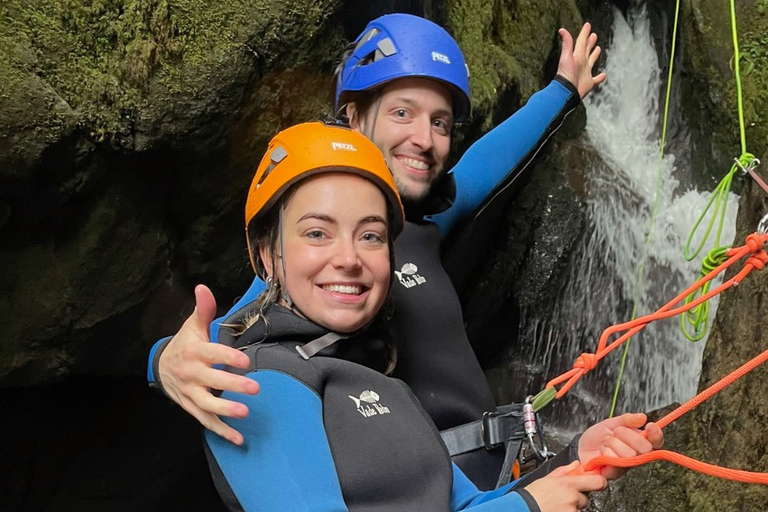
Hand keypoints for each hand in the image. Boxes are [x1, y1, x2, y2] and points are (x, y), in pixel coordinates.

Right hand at [158, 284, 257, 444]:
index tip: (244, 361)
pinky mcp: (192, 407)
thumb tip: (203, 287)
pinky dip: (221, 431)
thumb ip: (203, 309)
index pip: (212, 354)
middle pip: (212, 381)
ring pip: (207, 404)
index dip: (227, 357)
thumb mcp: (193, 326)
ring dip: (225, 411)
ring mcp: (191, 393)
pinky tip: (238, 438)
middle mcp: (192, 374)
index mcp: (194, 352)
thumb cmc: (186, 343)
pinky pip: (206, 421)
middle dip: (232, 385)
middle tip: (255, 388)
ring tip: (244, 413)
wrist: (160, 367)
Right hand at [524, 461, 605, 511]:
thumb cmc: (532, 495)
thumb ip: (564, 471)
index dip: (599, 482)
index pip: (597, 482)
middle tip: (562, 498)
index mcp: (568, 484)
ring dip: (571, 507)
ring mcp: (572, 510)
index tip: (598, 482)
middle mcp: (572, 497)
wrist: (524, 509)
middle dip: (576, 498)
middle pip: (584, 498)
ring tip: (556, 505)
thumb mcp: (546, 478)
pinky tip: (556, 509)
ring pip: (578, 508)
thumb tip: (576, 465)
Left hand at [556, 22, 605, 98]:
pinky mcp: (589, 83)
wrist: (566, 91)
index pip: (581, 41)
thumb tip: (562, 30)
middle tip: (593, 35)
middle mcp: (582, 63)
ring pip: (592, 61)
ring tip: (598, 49)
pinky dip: (600, 78)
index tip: (587, 25)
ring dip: (595, 55)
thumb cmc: (566, 74)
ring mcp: (585, 73)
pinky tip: (603, 75)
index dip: (584, 33)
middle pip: (587, 50)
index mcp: (577, 56)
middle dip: (590, 42)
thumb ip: (566, 43)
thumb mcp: (566, 56)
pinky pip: (596, 79)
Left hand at [577, 412, 663, 479]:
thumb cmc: (598, 436)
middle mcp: (636, 456)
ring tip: (606, 441)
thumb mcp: (611, 423)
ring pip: (630, 454)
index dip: (656, 435)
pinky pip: (616, 462)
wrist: (581, 446)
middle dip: (629, 435)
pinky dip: (606, 451)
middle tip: (616, 431)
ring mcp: (626, 466)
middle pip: (645, 448)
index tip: (649, 426)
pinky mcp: (614, 473)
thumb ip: (627, 420)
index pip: (656, 441)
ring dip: (614, 443)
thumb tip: (642, 417)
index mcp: (638, 443)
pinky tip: (602, 450)